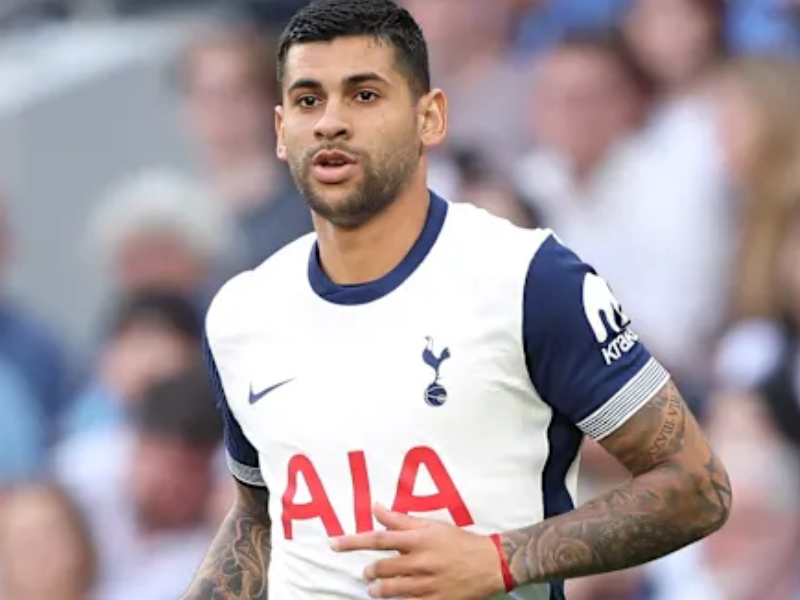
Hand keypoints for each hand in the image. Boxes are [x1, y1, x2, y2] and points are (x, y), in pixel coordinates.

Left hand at [331, 504, 505, 599]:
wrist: (490, 564)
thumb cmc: (458, 541)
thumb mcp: (431, 525)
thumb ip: (400, 519)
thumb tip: (375, 508)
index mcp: (418, 540)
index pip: (378, 539)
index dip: (352, 541)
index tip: (333, 543)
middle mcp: (420, 562)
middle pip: (380, 568)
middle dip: (369, 571)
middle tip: (369, 571)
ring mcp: (427, 585)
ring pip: (390, 590)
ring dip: (377, 589)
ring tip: (377, 587)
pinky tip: (396, 599)